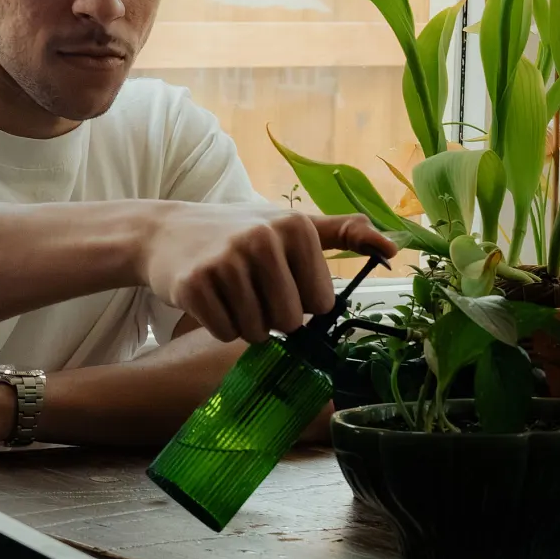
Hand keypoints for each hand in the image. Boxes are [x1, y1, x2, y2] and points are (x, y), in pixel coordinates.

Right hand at [141, 207, 392, 345]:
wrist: (167, 232)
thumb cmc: (240, 232)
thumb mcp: (291, 225)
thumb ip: (343, 234)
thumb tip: (392, 248)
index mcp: (295, 226)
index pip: (321, 303)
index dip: (301, 301)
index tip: (279, 279)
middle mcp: (262, 239)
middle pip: (290, 321)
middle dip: (273, 317)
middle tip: (252, 290)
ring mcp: (225, 262)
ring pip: (258, 332)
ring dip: (246, 323)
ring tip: (230, 293)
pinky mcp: (194, 285)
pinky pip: (226, 332)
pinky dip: (219, 325)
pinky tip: (210, 299)